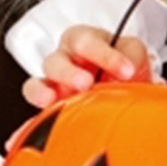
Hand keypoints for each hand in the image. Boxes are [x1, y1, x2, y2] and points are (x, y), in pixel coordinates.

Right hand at [22, 24, 152, 108]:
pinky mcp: (51, 108)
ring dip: (44, 92)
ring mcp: (54, 85)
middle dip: (70, 73)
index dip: (105, 54)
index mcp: (83, 42)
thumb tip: (128, 68)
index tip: (126, 69)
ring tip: (56, 101)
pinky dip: (32, 119)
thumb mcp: (133, 54)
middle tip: (86, 83)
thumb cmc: (123, 66)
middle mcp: (64, 61)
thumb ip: (132, 56)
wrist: (126, 90)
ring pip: (37, 84)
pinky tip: (36, 125)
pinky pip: (34, 112)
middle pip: (55, 61)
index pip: (85, 40)